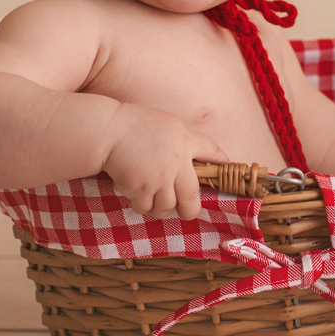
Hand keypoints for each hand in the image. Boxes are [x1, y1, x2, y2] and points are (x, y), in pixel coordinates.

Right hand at [102, 103, 228, 220]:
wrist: (108, 131)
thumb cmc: (135, 124)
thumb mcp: (167, 124)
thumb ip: (182, 142)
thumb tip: (192, 161)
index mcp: (185, 142)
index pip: (212, 152)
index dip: (221, 163)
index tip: (226, 169)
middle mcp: (176, 163)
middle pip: (191, 198)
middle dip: (190, 210)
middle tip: (187, 212)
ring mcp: (158, 179)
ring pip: (166, 208)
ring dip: (162, 208)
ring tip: (155, 200)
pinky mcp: (140, 190)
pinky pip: (144, 207)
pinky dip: (142, 204)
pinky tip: (136, 193)